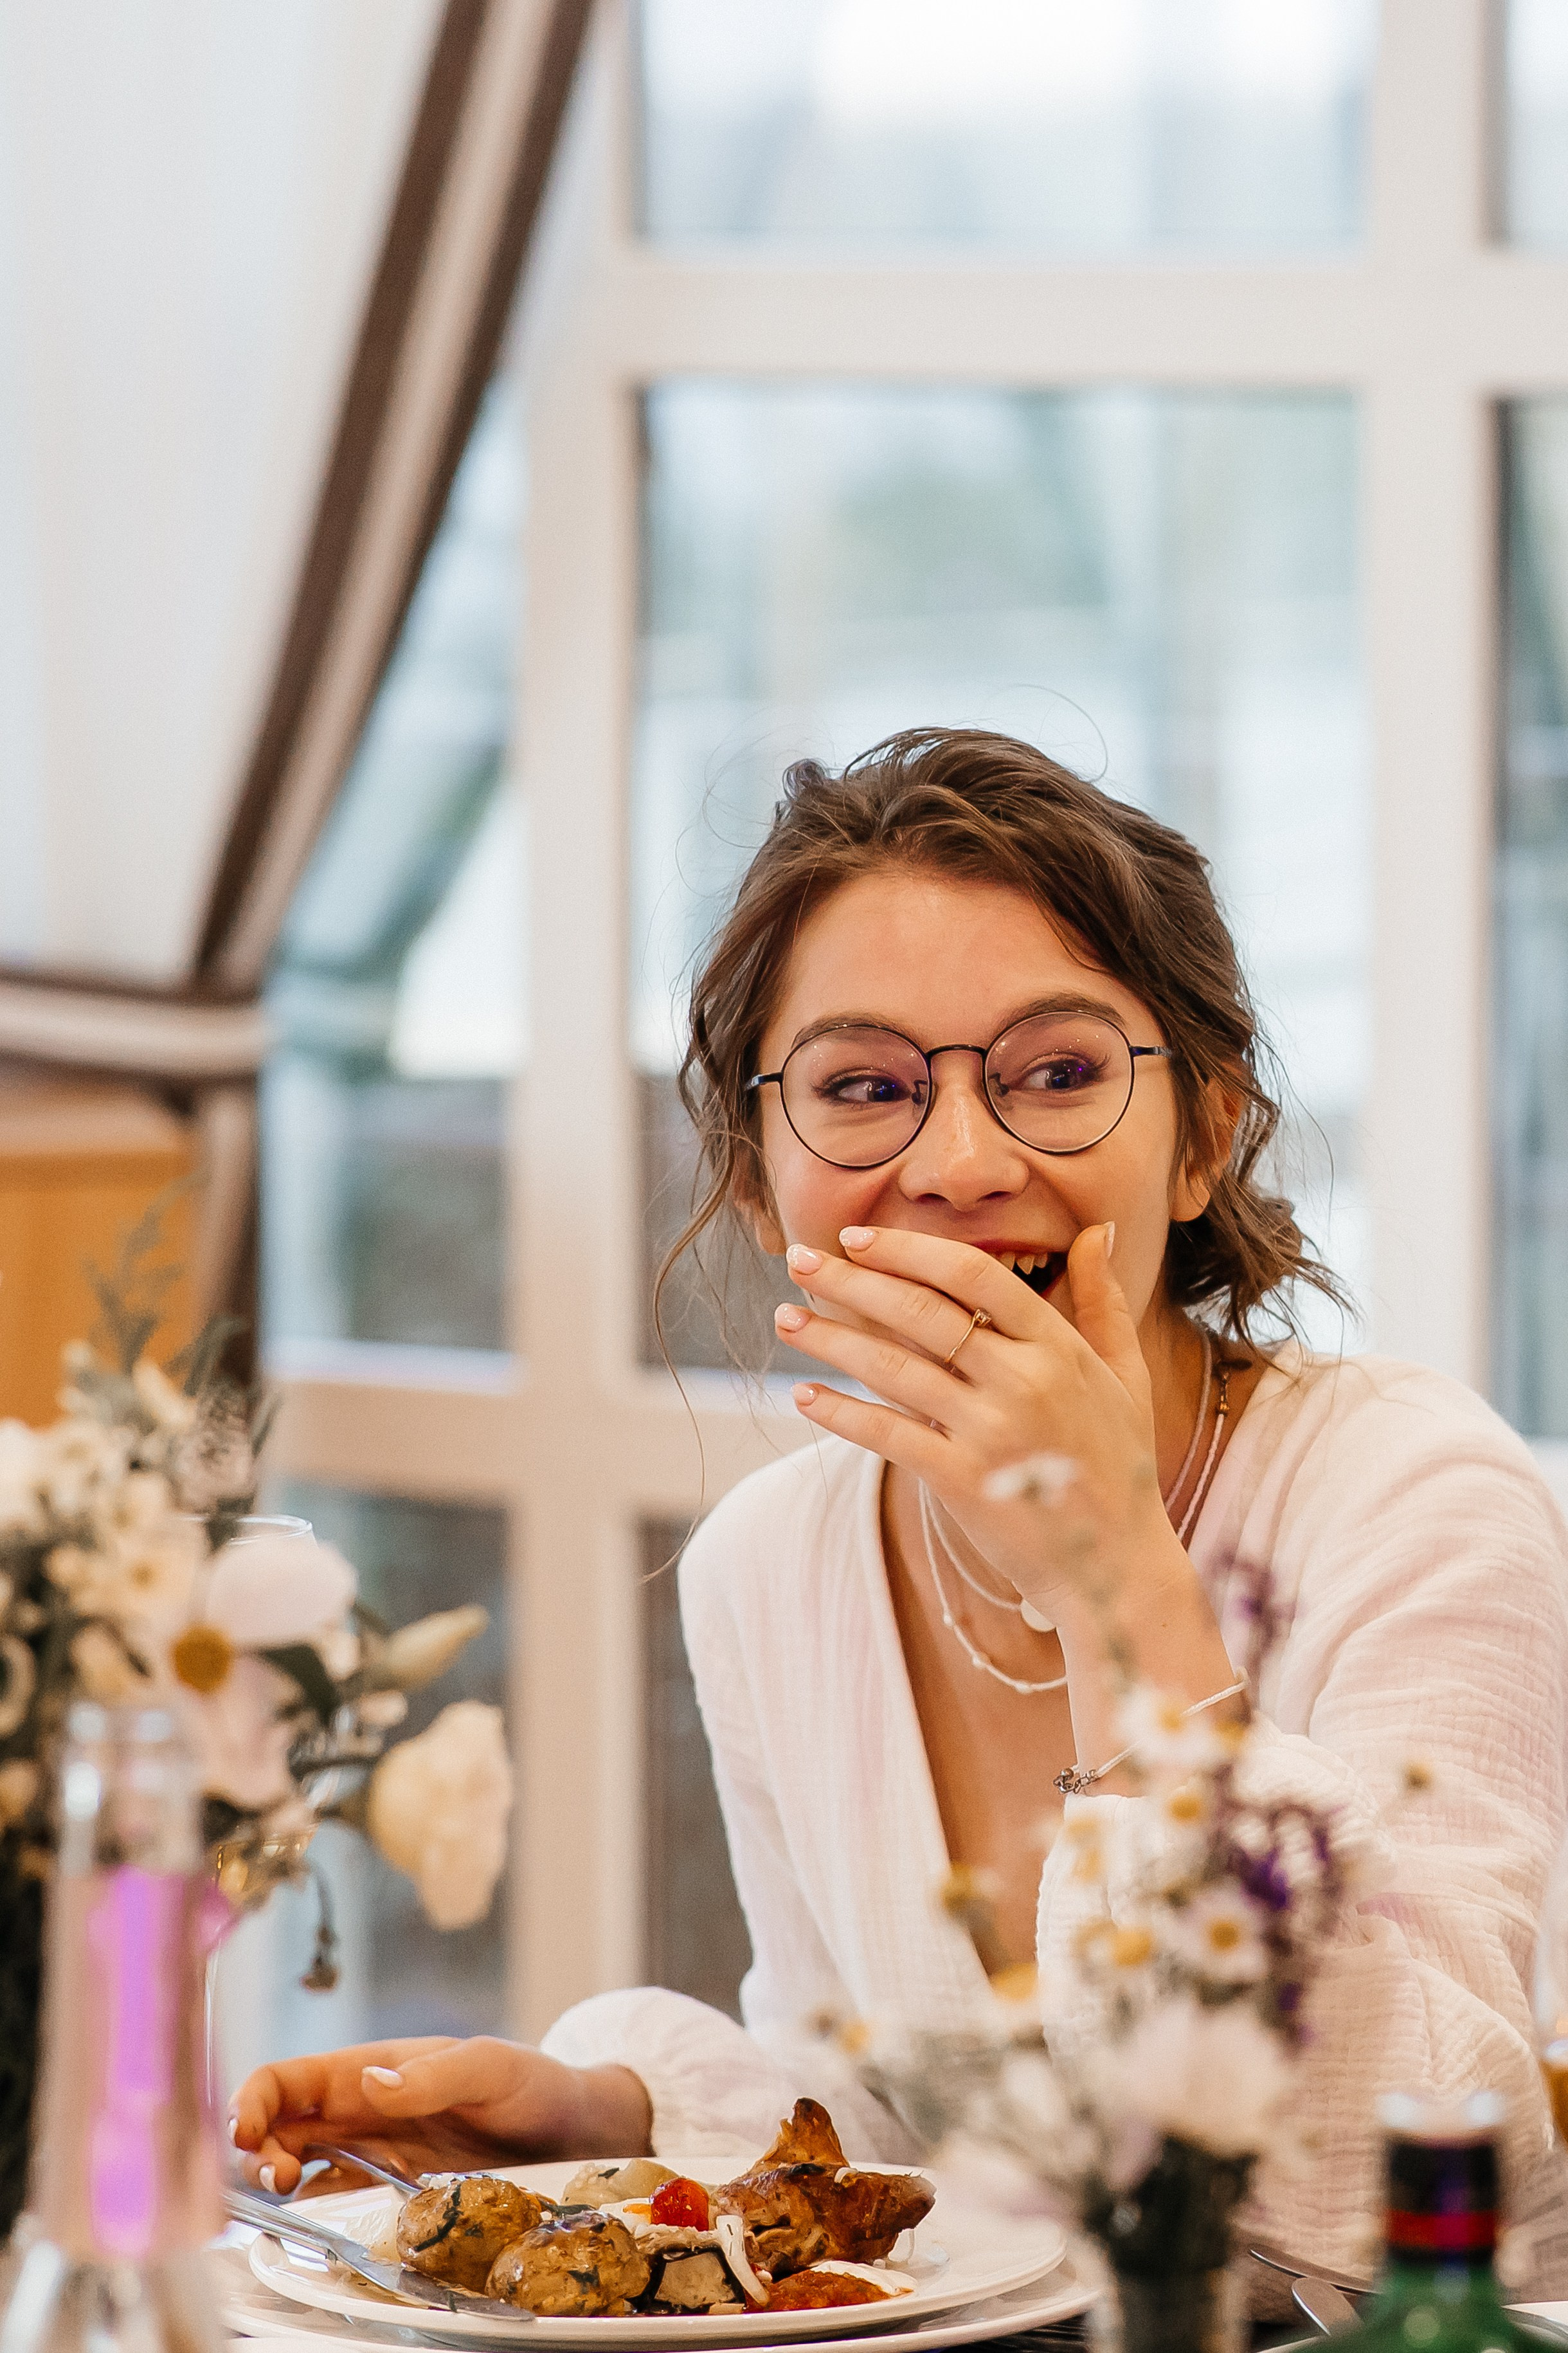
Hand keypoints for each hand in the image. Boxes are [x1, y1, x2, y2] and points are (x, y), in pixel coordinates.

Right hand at [228, 2036, 652, 2194]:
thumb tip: (372, 2081)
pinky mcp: (391, 2186)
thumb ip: (433, 2075)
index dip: (255, 2099)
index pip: (290, 2078)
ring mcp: (373, 2149)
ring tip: (286, 2192)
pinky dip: (310, 2206)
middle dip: (255, 2146)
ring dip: (275, 2176)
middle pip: (279, 2123)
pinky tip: (311, 2218)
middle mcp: (361, 2108)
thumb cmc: (533, 2084)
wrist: (572, 2130)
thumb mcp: (490, 2068)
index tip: (246, 2131)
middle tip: (274, 2176)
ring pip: (296, 2161)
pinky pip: (335, 2195)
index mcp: (372, 2069)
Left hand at [775, 1223, 1178, 1631]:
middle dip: (851, 1280)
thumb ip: (1105, 1301)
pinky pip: (888, 1434)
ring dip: (830, 1338)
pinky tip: (804, 1395)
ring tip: (785, 1317)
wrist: (1116, 1569)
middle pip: (920, 1311)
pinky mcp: (963, 1482)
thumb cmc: (1118, 1467)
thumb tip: (1099, 1229)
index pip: (972, 1274)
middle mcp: (1023, 1381)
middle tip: (799, 1259)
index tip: (858, 1237)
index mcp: (1058, 1348)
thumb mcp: (1127, 1376)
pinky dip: (841, 1413)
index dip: (909, 1250)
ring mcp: (991, 1432)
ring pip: (892, 1367)